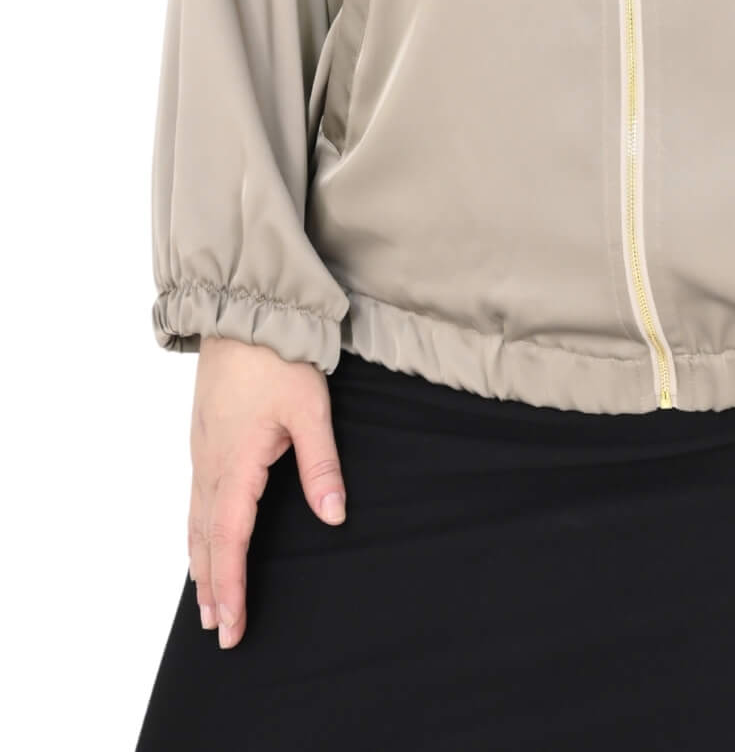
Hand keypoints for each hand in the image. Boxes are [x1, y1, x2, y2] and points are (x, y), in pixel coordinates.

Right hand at [187, 337, 346, 649]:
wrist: (243, 309)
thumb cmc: (277, 356)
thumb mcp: (309, 409)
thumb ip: (321, 465)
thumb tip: (335, 517)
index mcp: (235, 464)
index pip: (229, 542)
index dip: (233, 587)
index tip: (233, 627)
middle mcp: (210, 463)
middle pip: (205, 540)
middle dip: (212, 588)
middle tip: (219, 630)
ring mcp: (202, 450)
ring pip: (195, 520)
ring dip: (201, 563)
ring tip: (207, 600)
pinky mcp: (204, 436)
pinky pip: (194, 497)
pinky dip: (196, 531)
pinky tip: (203, 538)